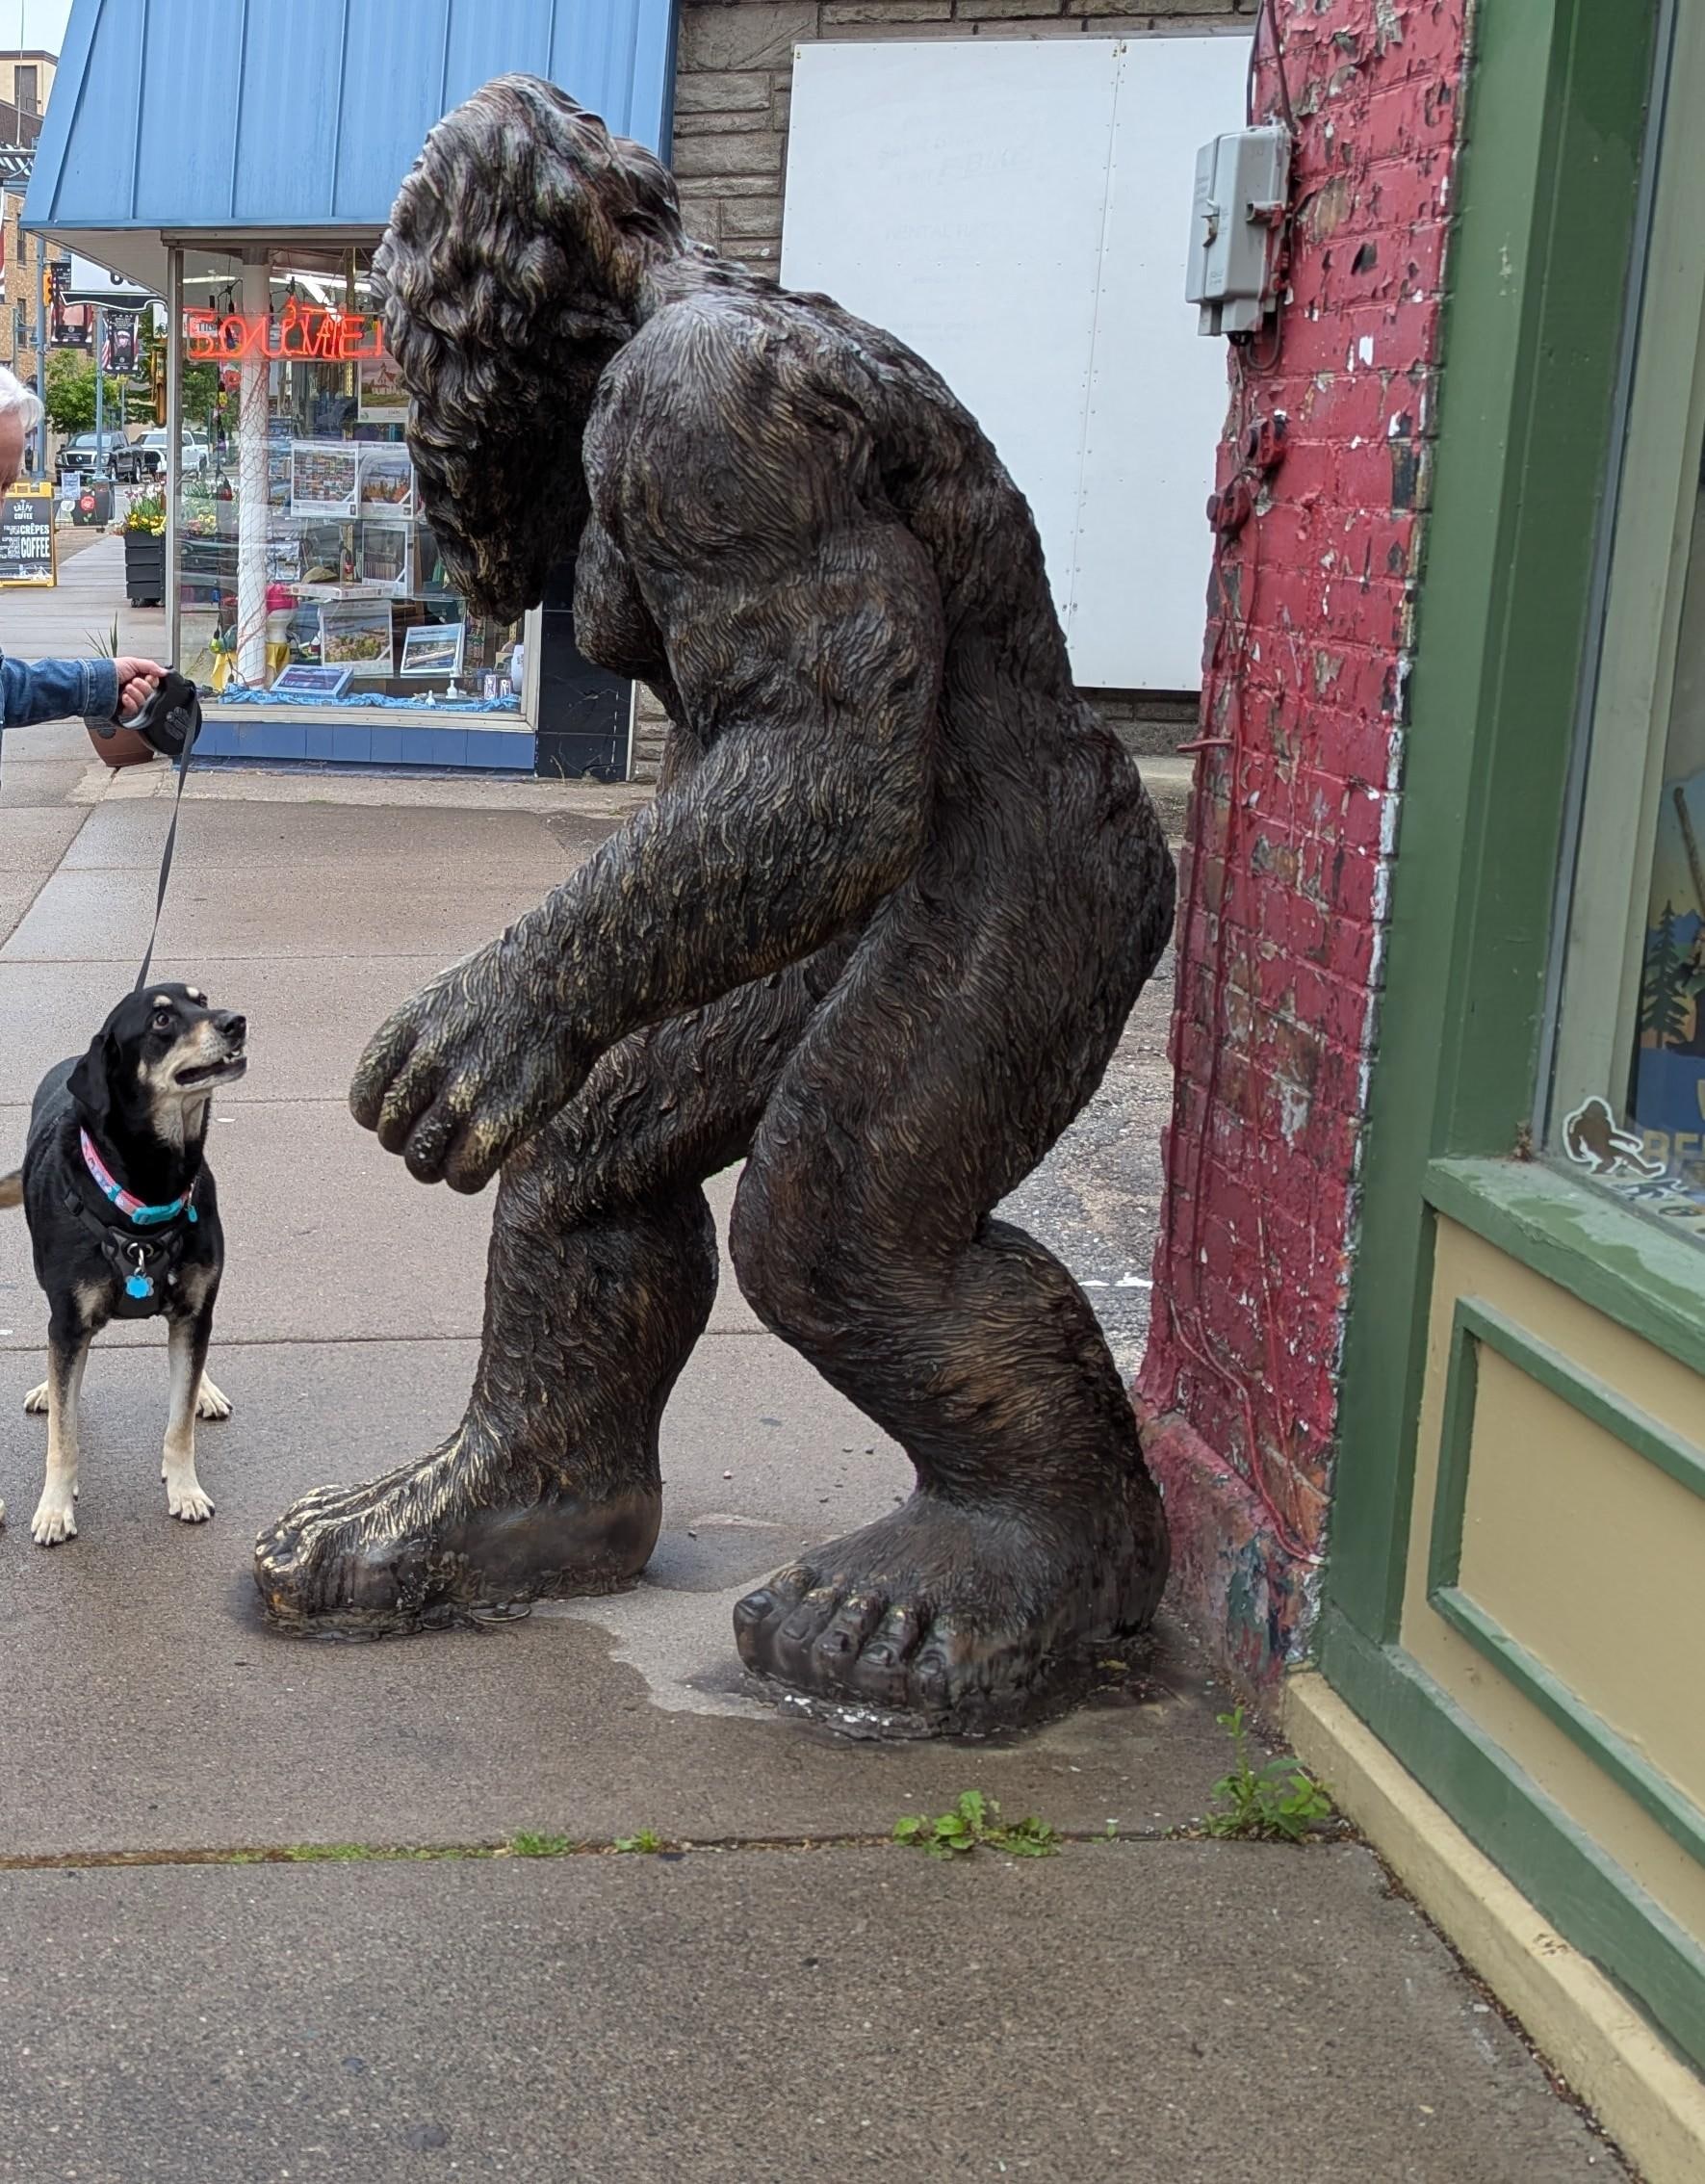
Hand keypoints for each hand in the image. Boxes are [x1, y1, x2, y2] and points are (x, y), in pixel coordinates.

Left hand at [114, 657, 164, 720]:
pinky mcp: (124, 709)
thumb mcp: (131, 662)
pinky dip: (130, 703)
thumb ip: (150, 666)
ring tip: (126, 689)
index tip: (148, 677)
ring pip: (143, 702)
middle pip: (150, 693)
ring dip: (136, 694)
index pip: (154, 682)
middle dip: (143, 687)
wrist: (95, 682)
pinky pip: (134, 710)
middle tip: (133, 681)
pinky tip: (124, 697)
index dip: (153, 681)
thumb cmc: (108, 670)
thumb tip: (164, 672)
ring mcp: (129, 699)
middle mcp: (134, 688)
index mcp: (137, 677)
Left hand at [349, 943, 587, 1192]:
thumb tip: (414, 1081)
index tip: (413, 1116)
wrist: (568, 978)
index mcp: (407, 1030)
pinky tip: (489, 1162)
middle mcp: (426, 1063)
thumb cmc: (520, 983)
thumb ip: (424, 1041)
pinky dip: (470, 1178)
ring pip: (420, 1162)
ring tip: (461, 1160)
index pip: (365, 1099)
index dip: (385, 1116)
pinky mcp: (499, 1123)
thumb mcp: (450, 997)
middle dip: (412, 1145)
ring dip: (437, 1169)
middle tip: (442, 1141)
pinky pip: (462, 1176)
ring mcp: (461, 1095)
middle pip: (390, 1135)